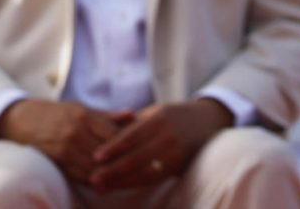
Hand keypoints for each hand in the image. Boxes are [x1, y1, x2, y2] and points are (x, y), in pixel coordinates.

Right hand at [0, 99, 131, 185]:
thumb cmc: (55, 113)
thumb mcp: (81, 108)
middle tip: (144, 169)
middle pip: (106, 152)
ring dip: (110, 174)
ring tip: (129, 180)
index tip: (146, 150)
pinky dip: (93, 180)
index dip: (130, 144)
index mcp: (84, 116)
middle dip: (124, 161)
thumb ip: (107, 115)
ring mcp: (65, 147)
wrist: (21, 120)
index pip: (113, 133)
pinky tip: (105, 184)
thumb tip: (132, 115)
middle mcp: (75, 131)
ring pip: (94, 165)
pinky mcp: (56, 160)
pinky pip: (78, 174)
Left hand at [89, 98, 233, 189]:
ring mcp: (174, 153)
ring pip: (144, 171)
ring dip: (121, 181)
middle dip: (113, 170)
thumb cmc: (172, 116)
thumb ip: (130, 123)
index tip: (95, 157)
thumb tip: (100, 130)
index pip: (132, 135)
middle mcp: (168, 136)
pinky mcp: (177, 166)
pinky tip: (120, 186)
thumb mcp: (154, 112)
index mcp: (159, 118)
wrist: (206, 121)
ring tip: (102, 187)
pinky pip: (153, 178)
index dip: (113, 147)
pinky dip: (135, 183)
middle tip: (93, 179)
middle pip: (136, 156)